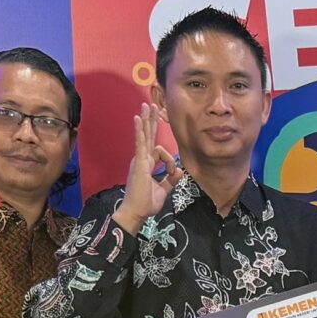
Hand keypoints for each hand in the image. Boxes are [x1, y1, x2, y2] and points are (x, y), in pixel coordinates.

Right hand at [113, 103, 182, 233]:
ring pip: (144, 136)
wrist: (137, 212)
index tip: (172, 173)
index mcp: (146, 165)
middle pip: (148, 136)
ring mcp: (139, 159)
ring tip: (146, 106)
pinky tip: (138, 118)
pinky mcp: (139, 162)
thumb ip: (171, 180)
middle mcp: (141, 159)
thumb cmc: (146, 203)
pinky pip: (140, 143)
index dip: (170, 160)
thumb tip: (179, 171)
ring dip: (146, 120)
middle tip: (150, 105)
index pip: (159, 152)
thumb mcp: (163, 190)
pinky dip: (139, 131)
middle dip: (150, 121)